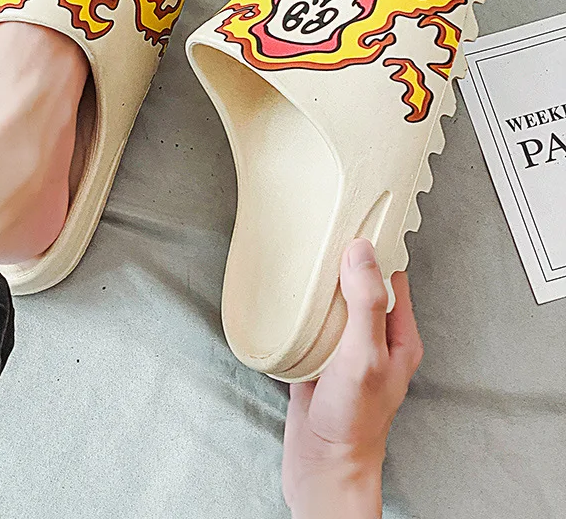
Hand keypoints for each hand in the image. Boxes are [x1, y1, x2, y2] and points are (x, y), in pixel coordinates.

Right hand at [282, 239, 422, 518]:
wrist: (323, 464)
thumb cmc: (354, 419)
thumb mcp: (365, 355)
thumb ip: (365, 303)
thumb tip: (361, 251)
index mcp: (398, 335)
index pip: (392, 277)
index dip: (378, 248)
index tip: (358, 220)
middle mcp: (373, 338)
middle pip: (360, 286)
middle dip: (343, 260)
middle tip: (323, 230)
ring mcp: (344, 348)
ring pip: (333, 303)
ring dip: (319, 283)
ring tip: (303, 254)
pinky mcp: (318, 359)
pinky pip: (310, 324)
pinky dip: (300, 308)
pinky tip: (286, 295)